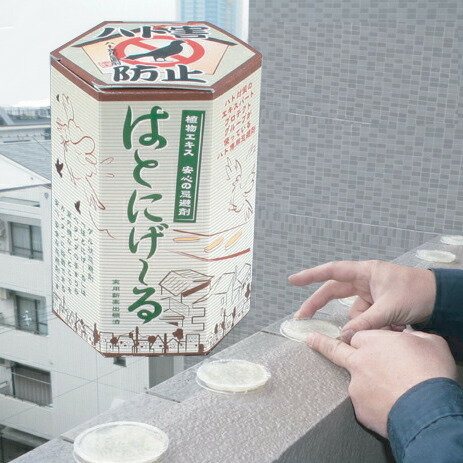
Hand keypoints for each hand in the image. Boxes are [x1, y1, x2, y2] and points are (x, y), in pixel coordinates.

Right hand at [289, 260, 435, 341]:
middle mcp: (364, 280)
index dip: (310, 276)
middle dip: (319, 304)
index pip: (331, 271)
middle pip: (334, 292)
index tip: (293, 280)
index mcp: (365, 272)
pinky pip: (366, 317)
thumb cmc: (417, 291)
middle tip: (302, 316)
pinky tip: (395, 326)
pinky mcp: (377, 304)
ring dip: (365, 323)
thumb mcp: (389, 308)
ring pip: (353, 311)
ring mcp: (370, 292)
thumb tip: (344, 337)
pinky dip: (374, 325)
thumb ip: (365, 323)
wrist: (440, 297)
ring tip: (390, 324)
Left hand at [307, 329, 456, 436]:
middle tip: (310, 339)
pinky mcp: (359, 408)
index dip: (365, 340)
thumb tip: (411, 338)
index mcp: (373, 341)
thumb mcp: (430, 343)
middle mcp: (359, 361)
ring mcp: (356, 386)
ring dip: (367, 385)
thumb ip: (414, 337)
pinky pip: (365, 404)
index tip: (368, 343)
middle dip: (320, 343)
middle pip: (335, 349)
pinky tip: (390, 406)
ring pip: (356, 382)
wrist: (427, 409)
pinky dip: (375, 405)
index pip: (359, 336)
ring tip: (390, 391)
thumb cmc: (429, 374)